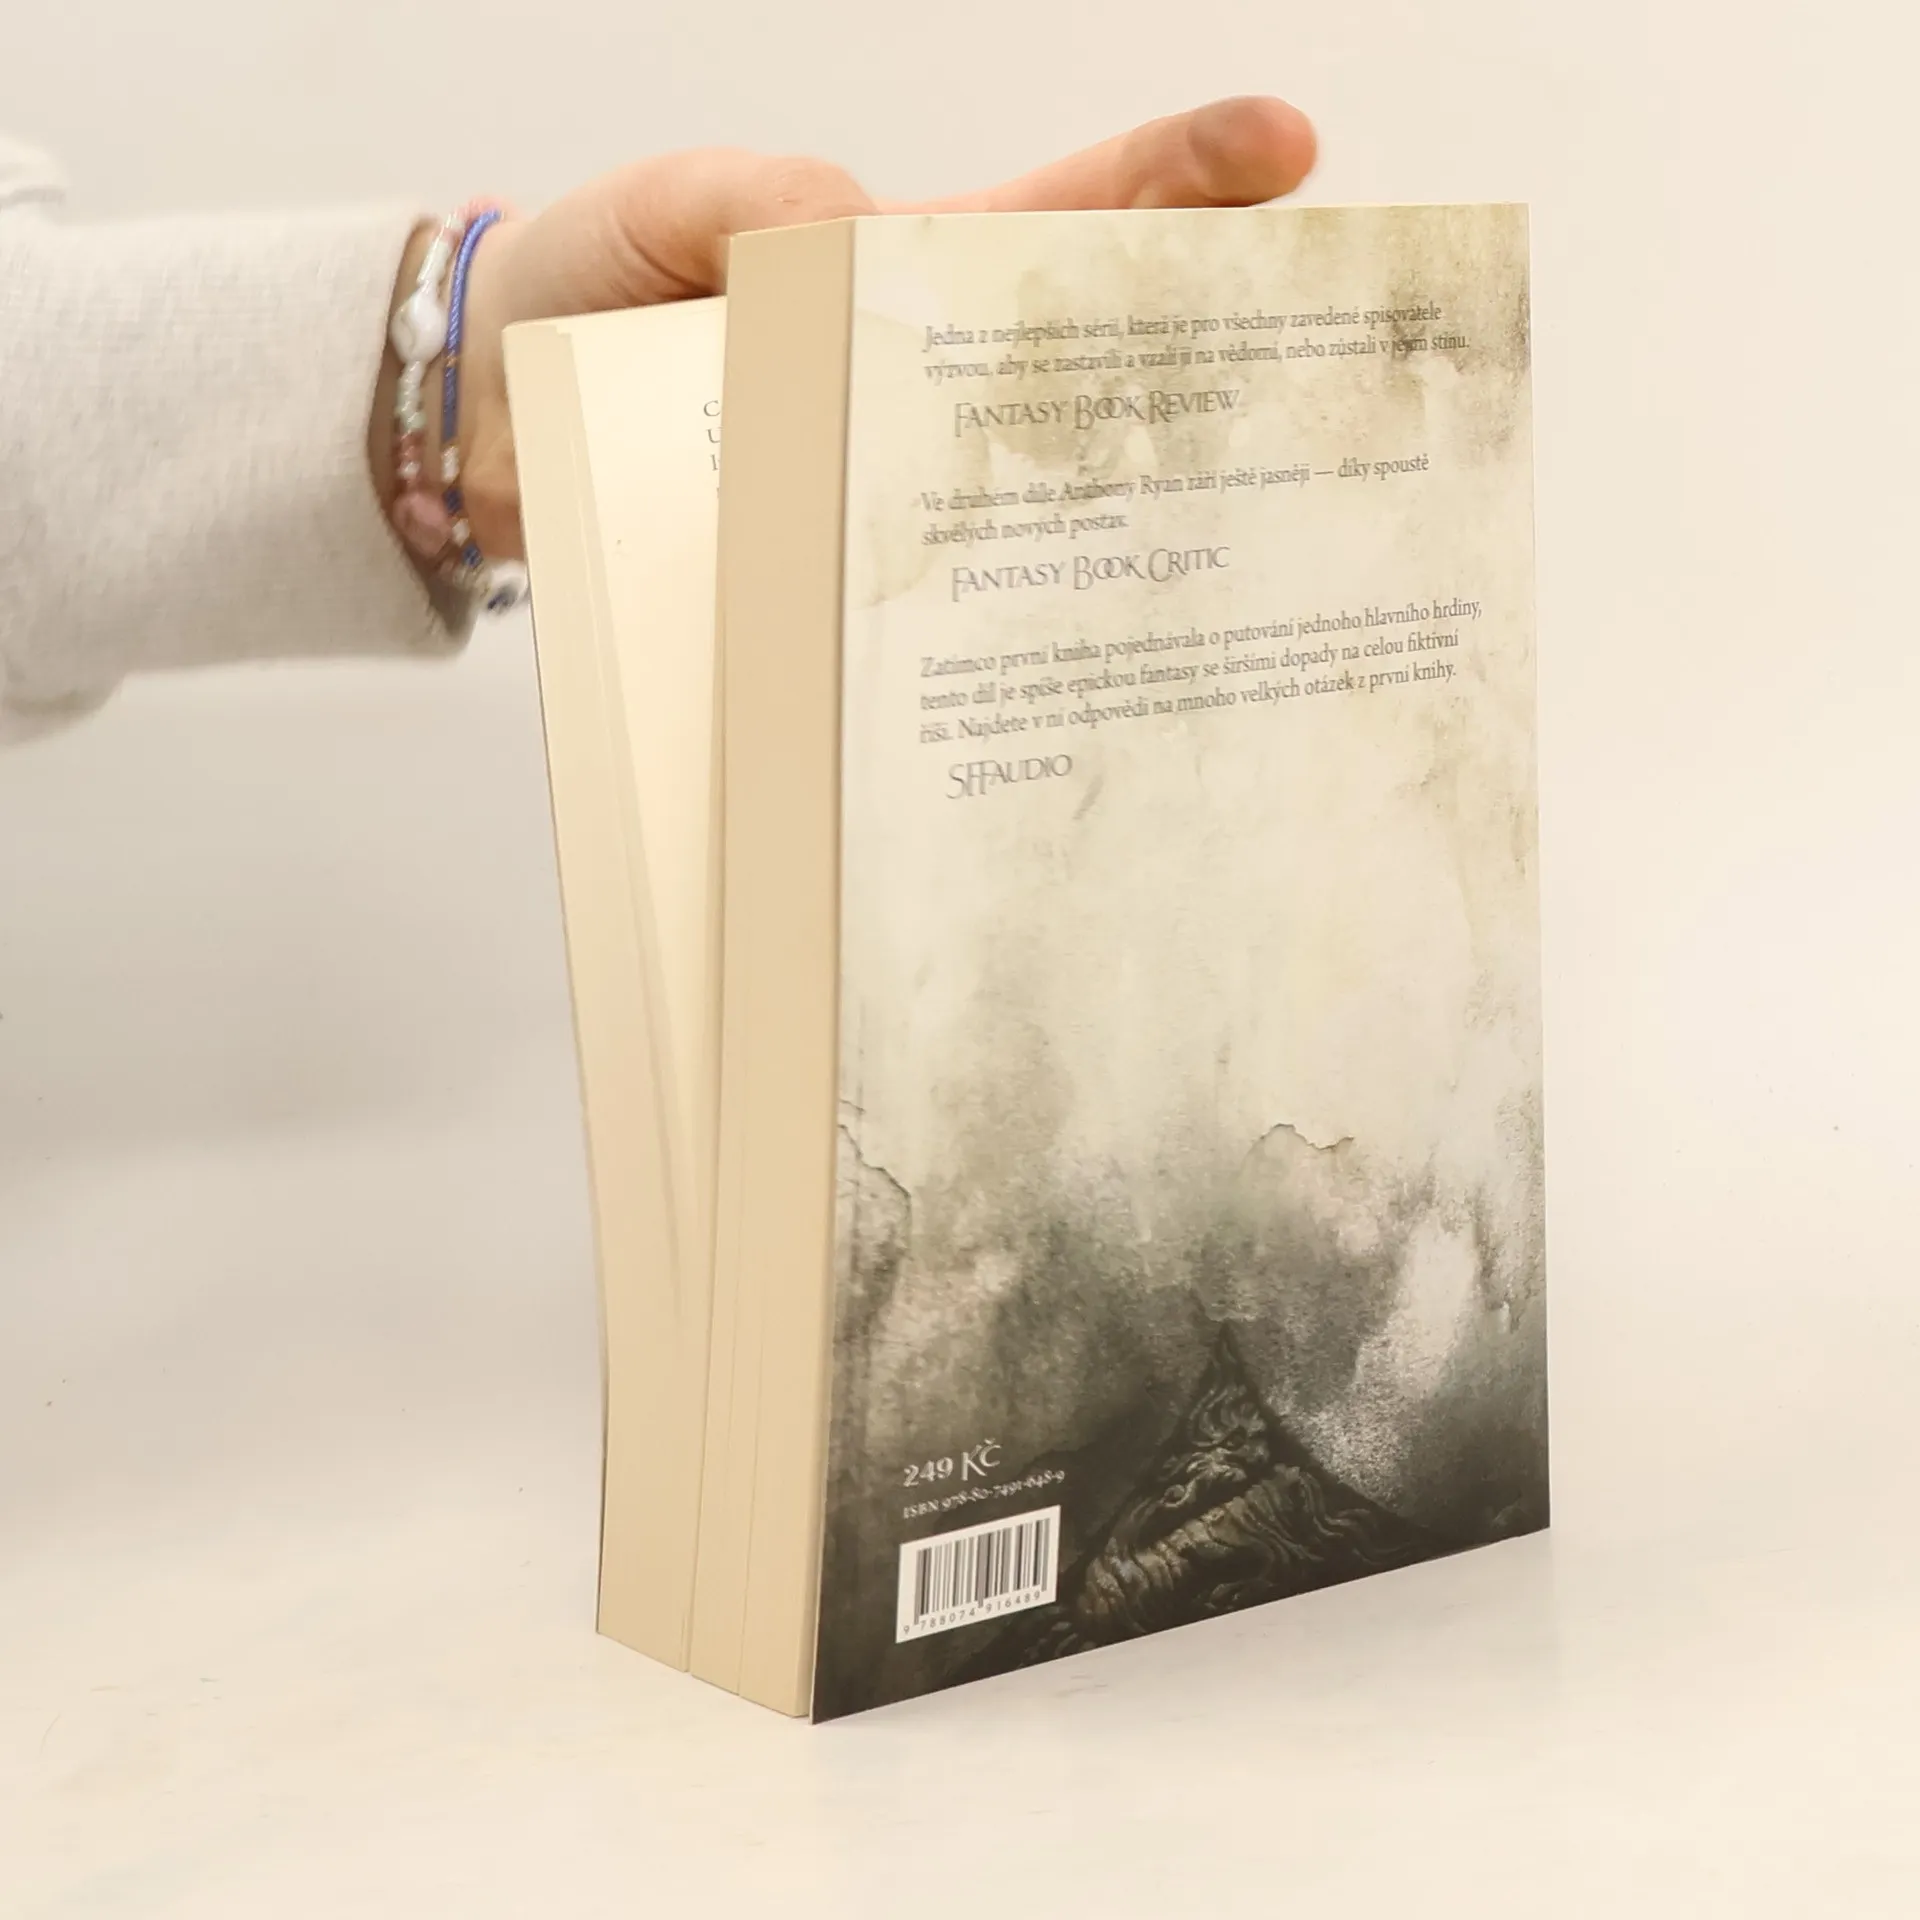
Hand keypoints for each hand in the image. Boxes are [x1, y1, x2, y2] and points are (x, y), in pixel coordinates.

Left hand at [444, 97, 1317, 562]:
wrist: (471, 425)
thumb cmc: (572, 290)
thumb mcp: (660, 206)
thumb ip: (755, 200)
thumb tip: (872, 244)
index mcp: (897, 272)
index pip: (1058, 218)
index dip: (1171, 182)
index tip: (1285, 150)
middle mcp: (912, 393)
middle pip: (1078, 376)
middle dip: (1198, 370)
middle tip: (1312, 375)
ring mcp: (873, 492)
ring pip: (1011, 510)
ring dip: (1091, 532)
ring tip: (1198, 549)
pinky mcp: (819, 581)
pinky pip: (900, 604)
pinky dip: (950, 631)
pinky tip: (1020, 670)